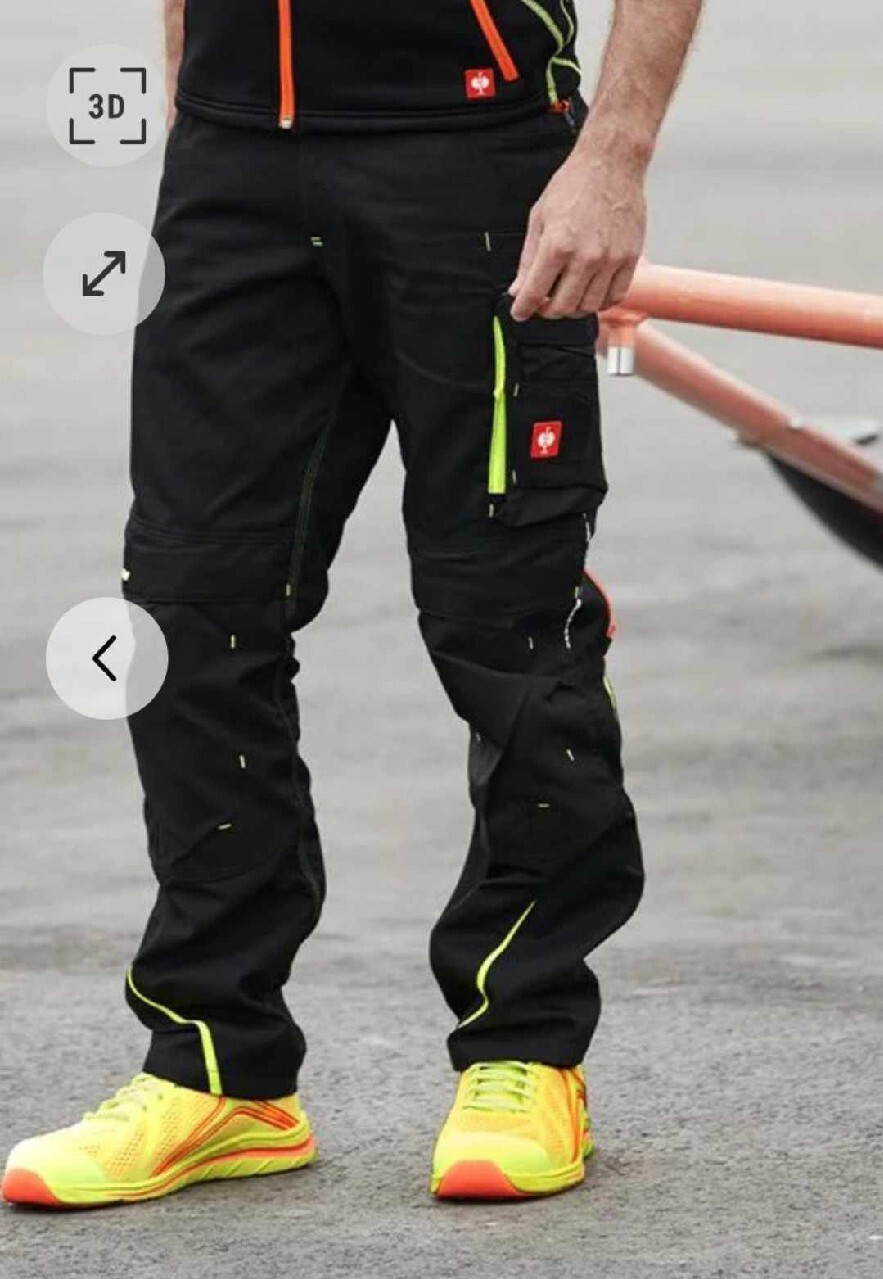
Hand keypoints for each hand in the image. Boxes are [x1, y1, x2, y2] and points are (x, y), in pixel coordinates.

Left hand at [509, 138, 646, 321]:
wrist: (611, 163)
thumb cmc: (574, 185)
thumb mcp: (539, 218)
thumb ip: (528, 259)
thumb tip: (518, 289)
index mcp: (557, 246)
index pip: (534, 294)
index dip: (523, 309)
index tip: (520, 313)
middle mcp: (585, 257)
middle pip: (562, 307)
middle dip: (547, 311)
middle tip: (543, 303)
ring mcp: (610, 260)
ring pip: (589, 307)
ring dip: (573, 308)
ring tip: (567, 295)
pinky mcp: (629, 258)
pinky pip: (615, 296)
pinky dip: (600, 302)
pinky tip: (591, 291)